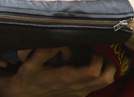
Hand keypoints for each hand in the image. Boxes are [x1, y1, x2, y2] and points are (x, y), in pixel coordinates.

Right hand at [0, 47, 115, 95]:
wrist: (26, 93)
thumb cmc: (29, 76)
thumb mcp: (30, 63)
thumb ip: (43, 52)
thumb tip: (58, 42)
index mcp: (68, 78)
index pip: (94, 72)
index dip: (98, 60)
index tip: (91, 51)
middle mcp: (77, 86)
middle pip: (106, 78)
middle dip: (108, 64)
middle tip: (98, 54)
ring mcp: (80, 92)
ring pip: (105, 83)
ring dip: (106, 70)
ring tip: (96, 59)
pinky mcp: (79, 94)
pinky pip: (98, 86)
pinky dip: (101, 76)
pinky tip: (90, 66)